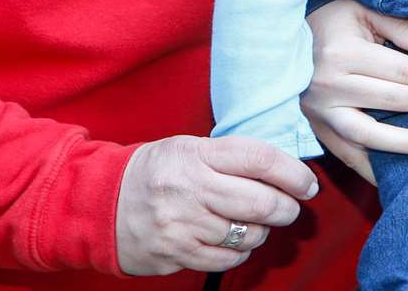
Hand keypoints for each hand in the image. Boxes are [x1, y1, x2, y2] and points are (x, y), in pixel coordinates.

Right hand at [114, 134, 317, 275]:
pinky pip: (228, 258)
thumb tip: (284, 171)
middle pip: (261, 202)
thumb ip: (230, 157)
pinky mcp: (176, 253)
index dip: (292, 173)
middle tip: (289, 207)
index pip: (258, 159)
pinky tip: (233, 240)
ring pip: (248, 234)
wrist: (100, 203)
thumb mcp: (186, 149)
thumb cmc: (155, 173)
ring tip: (253, 222)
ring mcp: (182, 224)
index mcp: (194, 154)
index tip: (307, 183)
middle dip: (285, 207)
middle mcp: (188, 188)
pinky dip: (240, 251)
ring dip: (261, 231)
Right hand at [300, 0, 407, 182]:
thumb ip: (401, 27)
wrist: (277, 44)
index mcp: (344, 53)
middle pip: (395, 102)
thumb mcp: (360, 10)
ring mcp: (322, 113)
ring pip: (373, 137)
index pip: (404, 71)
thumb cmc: (327, 24)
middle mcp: (331, 86)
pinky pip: (351, 157)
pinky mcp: (318, 131)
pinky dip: (378, 169)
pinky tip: (405, 172)